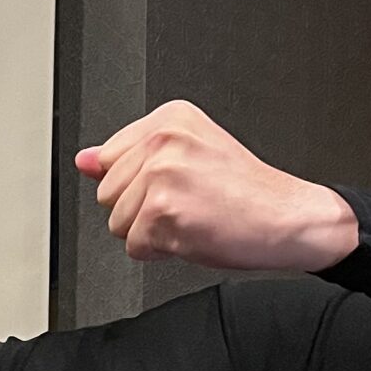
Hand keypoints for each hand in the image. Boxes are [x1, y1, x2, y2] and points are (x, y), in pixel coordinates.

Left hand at [76, 101, 358, 271]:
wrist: (288, 217)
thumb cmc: (247, 191)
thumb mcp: (188, 157)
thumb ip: (130, 157)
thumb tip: (83, 160)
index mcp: (170, 118)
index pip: (109, 159)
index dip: (137, 184)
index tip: (174, 184)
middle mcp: (164, 139)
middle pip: (107, 193)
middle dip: (140, 209)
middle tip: (188, 204)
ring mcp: (163, 174)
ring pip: (116, 222)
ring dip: (150, 232)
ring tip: (191, 217)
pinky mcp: (163, 211)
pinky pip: (135, 246)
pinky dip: (161, 251)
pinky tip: (193, 233)